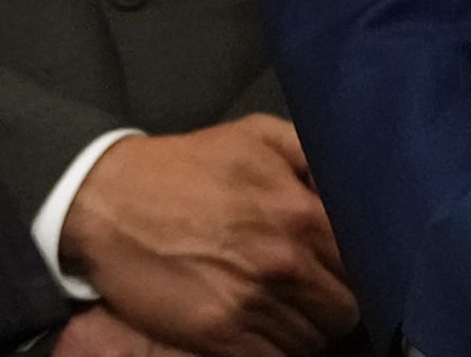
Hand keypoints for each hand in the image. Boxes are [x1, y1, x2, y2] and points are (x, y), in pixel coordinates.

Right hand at [57, 115, 357, 356]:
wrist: (107, 202)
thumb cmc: (184, 166)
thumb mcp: (254, 135)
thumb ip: (312, 155)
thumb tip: (353, 185)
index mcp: (297, 210)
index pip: (362, 262)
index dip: (358, 268)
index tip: (343, 267)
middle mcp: (283, 261)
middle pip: (344, 311)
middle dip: (334, 302)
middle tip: (313, 292)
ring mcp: (252, 304)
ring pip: (313, 341)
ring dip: (304, 328)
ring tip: (282, 307)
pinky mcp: (220, 337)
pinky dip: (274, 349)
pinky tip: (258, 326)